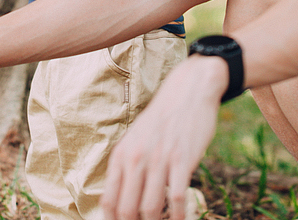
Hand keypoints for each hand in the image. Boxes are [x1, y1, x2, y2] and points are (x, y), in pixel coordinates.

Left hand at [100, 55, 226, 219]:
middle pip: (127, 210)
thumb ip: (127, 165)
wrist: (188, 90)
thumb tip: (121, 199)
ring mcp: (159, 159)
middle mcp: (136, 158)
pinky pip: (178, 198)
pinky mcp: (182, 159)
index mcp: (121, 155)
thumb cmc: (162, 118)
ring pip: (150, 208)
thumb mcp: (135, 138)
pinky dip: (180, 216)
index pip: (109, 201)